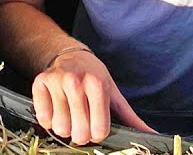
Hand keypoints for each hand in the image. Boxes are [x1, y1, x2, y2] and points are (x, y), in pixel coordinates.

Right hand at [32, 49, 154, 143]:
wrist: (71, 56)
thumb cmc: (95, 77)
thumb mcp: (114, 94)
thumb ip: (131, 119)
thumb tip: (153, 136)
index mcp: (97, 85)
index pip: (98, 131)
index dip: (98, 133)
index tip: (97, 125)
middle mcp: (76, 82)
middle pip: (78, 133)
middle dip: (82, 134)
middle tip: (83, 121)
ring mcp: (56, 82)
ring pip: (60, 129)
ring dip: (66, 127)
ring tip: (70, 113)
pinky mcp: (39, 83)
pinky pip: (43, 119)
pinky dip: (50, 119)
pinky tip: (57, 108)